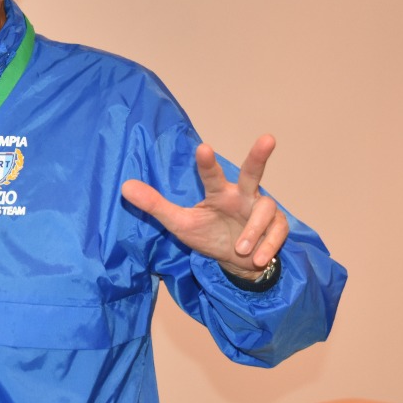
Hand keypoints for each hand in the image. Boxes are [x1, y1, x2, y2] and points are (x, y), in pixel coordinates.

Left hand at [121, 134, 287, 278]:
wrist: (238, 264)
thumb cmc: (209, 234)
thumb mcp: (180, 223)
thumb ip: (155, 205)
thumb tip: (124, 186)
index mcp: (219, 192)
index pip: (211, 175)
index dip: (207, 162)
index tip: (203, 147)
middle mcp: (243, 195)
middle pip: (253, 171)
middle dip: (260, 155)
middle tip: (267, 138)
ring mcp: (262, 210)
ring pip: (265, 210)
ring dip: (254, 231)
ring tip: (241, 250)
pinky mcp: (278, 227)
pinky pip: (277, 232)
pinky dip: (268, 246)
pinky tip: (257, 258)